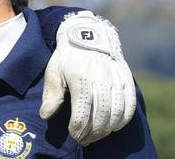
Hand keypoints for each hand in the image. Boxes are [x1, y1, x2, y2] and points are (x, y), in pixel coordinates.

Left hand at [40, 11, 135, 145]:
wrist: (88, 33)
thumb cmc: (68, 56)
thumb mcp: (54, 69)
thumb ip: (51, 93)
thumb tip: (45, 115)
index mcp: (79, 77)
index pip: (82, 110)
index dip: (78, 127)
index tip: (73, 134)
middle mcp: (100, 78)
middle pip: (100, 115)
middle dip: (92, 132)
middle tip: (83, 140)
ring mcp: (116, 78)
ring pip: (116, 113)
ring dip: (106, 129)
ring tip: (96, 136)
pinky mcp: (126, 78)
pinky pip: (130, 104)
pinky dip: (123, 119)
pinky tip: (113, 127)